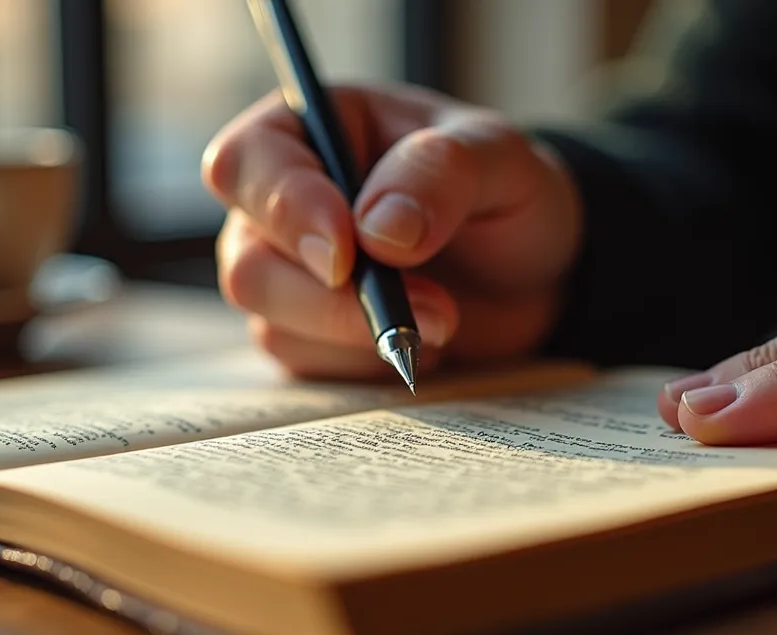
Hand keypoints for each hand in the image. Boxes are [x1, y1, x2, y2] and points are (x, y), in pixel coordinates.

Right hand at [203, 84, 580, 378]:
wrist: (530, 273)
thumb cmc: (506, 193)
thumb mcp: (501, 159)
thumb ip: (442, 173)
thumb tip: (377, 228)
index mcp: (313, 128)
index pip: (246, 162)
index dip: (285, 209)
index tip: (348, 252)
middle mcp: (281, 200)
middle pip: (247, 261)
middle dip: (332, 299)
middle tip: (431, 306)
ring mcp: (285, 271)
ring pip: (271, 320)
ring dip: (359, 334)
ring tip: (445, 319)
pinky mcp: (304, 333)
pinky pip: (306, 364)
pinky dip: (368, 363)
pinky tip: (423, 341)